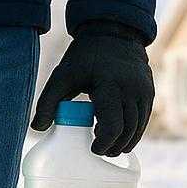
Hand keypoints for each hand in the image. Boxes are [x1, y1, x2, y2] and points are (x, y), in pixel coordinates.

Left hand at [31, 21, 154, 155]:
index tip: (93, 149)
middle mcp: (132, 89)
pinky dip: (133, 132)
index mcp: (110, 86)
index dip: (104, 143)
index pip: (113, 125)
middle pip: (127, 131)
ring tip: (109, 148)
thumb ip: (47, 102)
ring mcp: (144, 91)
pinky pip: (143, 119)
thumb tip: (37, 128)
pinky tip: (120, 137)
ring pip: (138, 127)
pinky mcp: (149, 92)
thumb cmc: (84, 58)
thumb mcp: (61, 76)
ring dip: (125, 142)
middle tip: (99, 152)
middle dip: (114, 146)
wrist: (113, 35)